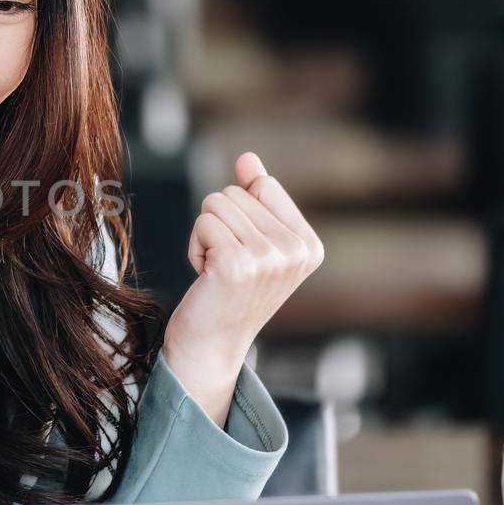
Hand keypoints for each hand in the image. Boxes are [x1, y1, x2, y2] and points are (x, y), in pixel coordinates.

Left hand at [162, 152, 323, 423]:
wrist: (210, 346)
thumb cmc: (229, 293)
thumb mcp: (252, 242)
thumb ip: (254, 198)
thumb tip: (248, 158)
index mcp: (308, 245)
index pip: (263, 185)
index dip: (241, 212)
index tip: (245, 252)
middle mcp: (295, 252)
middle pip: (235, 192)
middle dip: (219, 224)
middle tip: (226, 266)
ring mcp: (268, 258)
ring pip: (215, 204)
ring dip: (205, 235)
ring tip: (217, 270)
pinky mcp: (236, 264)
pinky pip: (203, 222)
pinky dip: (195, 246)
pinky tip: (206, 276)